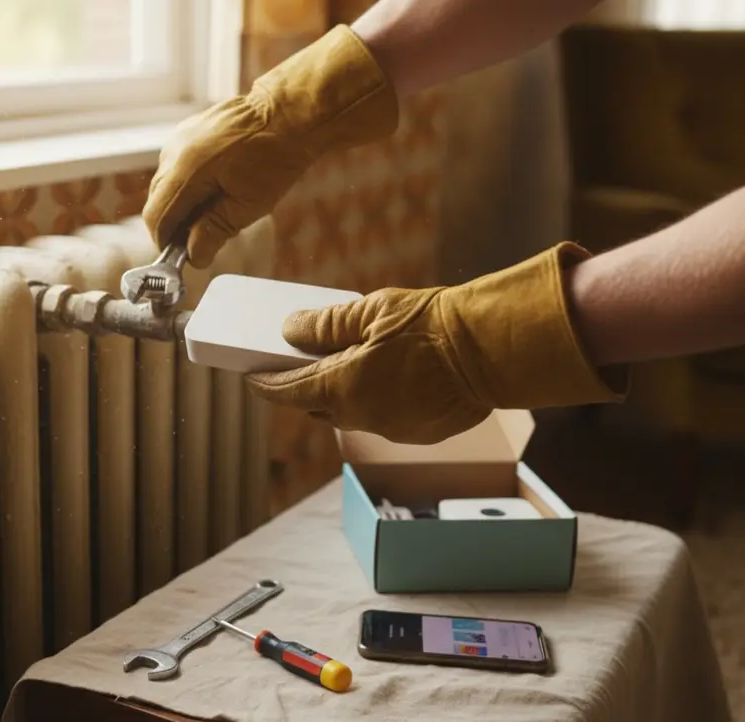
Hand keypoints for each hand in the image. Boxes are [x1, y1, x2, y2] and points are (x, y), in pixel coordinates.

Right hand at [141, 24, 399, 268]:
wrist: (289, 113)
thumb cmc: (275, 157)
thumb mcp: (247, 206)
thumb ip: (213, 232)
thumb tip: (194, 256)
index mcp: (185, 171)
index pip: (156, 217)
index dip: (165, 242)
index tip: (181, 256)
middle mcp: (174, 151)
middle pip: (157, 200)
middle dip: (175, 223)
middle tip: (201, 238)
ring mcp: (179, 137)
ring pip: (166, 183)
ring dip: (182, 203)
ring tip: (214, 211)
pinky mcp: (188, 130)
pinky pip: (176, 165)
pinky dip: (187, 183)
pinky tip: (215, 188)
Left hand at [245, 243, 627, 443]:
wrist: (493, 349)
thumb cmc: (432, 324)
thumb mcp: (370, 311)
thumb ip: (325, 325)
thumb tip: (289, 330)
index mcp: (344, 388)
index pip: (288, 392)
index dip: (265, 383)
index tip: (251, 375)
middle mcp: (364, 417)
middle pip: (318, 406)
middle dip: (303, 388)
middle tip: (295, 364)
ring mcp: (393, 429)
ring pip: (353, 414)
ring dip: (342, 395)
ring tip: (342, 366)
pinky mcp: (420, 433)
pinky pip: (384, 419)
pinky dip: (376, 401)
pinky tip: (384, 378)